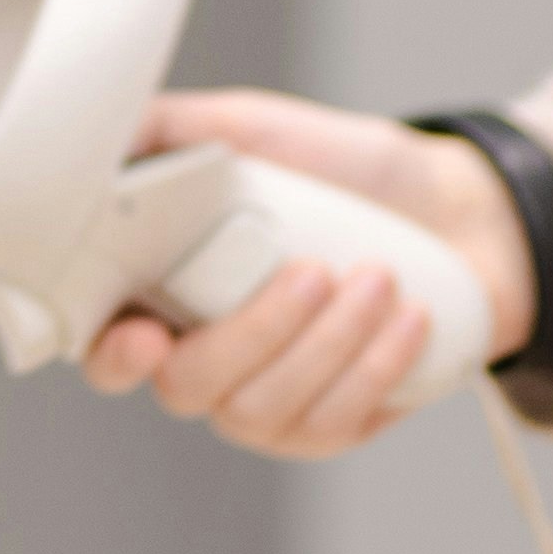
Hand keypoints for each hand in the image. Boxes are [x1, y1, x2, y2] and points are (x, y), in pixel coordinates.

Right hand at [79, 90, 534, 460]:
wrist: (450, 209)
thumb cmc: (339, 170)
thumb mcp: (250, 126)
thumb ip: (166, 129)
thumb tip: (102, 128)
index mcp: (163, 290)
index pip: (102, 346)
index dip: (112, 355)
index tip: (149, 335)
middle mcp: (202, 357)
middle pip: (187, 386)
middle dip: (254, 333)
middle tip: (314, 271)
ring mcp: (262, 401)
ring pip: (263, 409)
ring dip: (328, 344)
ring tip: (380, 277)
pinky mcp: (326, 427)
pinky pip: (332, 423)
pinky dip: (374, 367)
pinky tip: (409, 315)